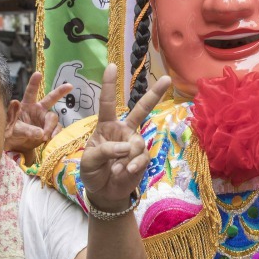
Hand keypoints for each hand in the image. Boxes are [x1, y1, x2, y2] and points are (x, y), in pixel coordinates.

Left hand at [6, 71, 71, 156]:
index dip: (34, 83)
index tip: (38, 74)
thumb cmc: (12, 133)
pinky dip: (56, 134)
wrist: (17, 146)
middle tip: (69, 86)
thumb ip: (25, 130)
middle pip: (51, 99)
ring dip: (51, 126)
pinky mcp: (50, 129)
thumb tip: (41, 133)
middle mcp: (38, 109)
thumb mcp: (14, 130)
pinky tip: (52, 139)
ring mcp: (45, 119)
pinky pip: (57, 129)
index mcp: (27, 105)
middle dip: (60, 92)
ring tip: (45, 136)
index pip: (31, 92)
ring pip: (53, 118)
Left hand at [81, 64, 170, 212]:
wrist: (104, 192)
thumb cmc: (93, 172)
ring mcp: (134, 144)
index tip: (111, 66)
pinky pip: (142, 157)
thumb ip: (104, 150)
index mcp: (106, 126)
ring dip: (126, 157)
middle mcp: (123, 131)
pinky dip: (133, 165)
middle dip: (154, 95)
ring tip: (116, 169)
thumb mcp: (89, 160)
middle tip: (168, 79)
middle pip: (140, 110)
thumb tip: (126, 147)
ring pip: (137, 142)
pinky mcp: (142, 158)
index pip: (107, 103)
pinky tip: (127, 172)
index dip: (109, 85)